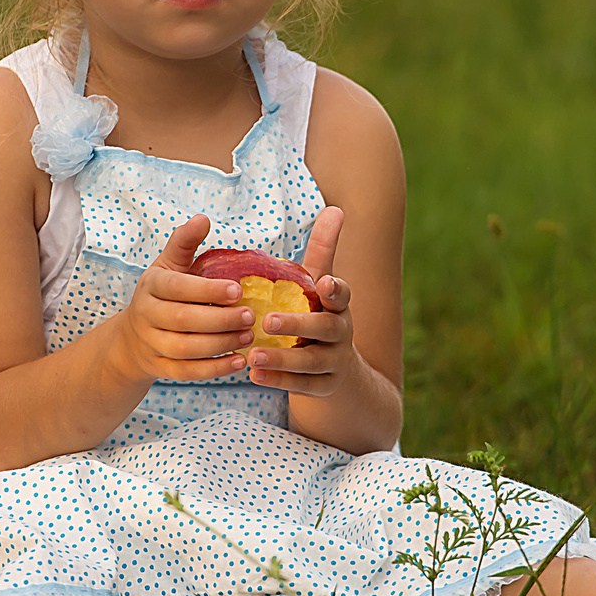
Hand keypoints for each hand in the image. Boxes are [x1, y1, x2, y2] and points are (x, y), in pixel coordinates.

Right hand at [112, 213, 259, 383]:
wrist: (132, 337)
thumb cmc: (162, 294)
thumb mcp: (168, 265)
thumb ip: (185, 242)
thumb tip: (202, 218)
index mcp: (151, 286)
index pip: (177, 287)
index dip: (207, 289)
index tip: (239, 290)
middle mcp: (146, 315)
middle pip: (181, 319)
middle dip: (219, 319)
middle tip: (251, 316)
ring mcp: (151, 344)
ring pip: (184, 349)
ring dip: (220, 345)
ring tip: (249, 337)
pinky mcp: (159, 368)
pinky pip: (186, 372)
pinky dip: (213, 370)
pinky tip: (238, 362)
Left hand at [243, 205, 360, 396]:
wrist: (338, 370)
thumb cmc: (319, 314)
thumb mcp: (320, 283)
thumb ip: (323, 249)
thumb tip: (336, 208)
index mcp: (338, 305)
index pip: (342, 294)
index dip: (336, 289)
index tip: (324, 283)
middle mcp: (341, 332)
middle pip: (325, 328)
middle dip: (298, 324)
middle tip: (266, 320)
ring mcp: (334, 362)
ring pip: (312, 361)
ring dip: (283, 358)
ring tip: (253, 356)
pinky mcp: (324, 387)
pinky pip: (302, 386)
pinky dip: (279, 380)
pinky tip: (253, 375)